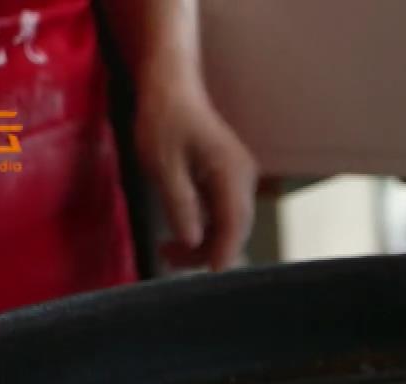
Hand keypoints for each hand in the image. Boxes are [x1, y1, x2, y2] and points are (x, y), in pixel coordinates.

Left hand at [134, 75, 256, 270]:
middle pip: (235, 228)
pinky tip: (180, 233)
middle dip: (207, 251)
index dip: (225, 252)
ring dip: (203, 241)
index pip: (235, 223)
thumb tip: (193, 242)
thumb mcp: (163, 164)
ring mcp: (237, 179)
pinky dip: (204, 227)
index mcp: (231, 172)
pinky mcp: (227, 180)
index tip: (212, 274)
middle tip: (167, 259)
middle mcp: (242, 177)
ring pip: (229, 224)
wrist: (171, 87)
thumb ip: (180, 204)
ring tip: (167, 250)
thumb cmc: (164, 119)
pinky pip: (222, 213)